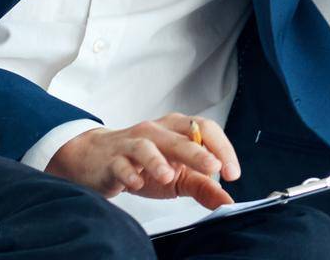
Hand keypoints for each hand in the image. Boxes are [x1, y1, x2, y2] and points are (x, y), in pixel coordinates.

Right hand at [45, 112, 241, 209]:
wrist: (97, 159)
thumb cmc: (143, 165)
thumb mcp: (177, 176)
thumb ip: (202, 185)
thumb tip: (227, 201)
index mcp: (178, 129)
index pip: (205, 129)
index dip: (221, 147)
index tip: (232, 172)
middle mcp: (156, 130)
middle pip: (180, 136)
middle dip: (198, 153)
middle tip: (213, 168)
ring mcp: (132, 142)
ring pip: (146, 146)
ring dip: (158, 161)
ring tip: (169, 176)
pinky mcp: (111, 159)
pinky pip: (120, 163)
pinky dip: (129, 173)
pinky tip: (136, 183)